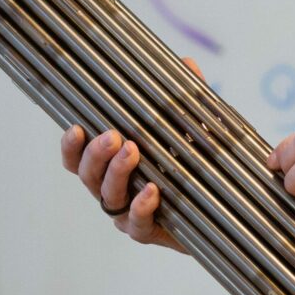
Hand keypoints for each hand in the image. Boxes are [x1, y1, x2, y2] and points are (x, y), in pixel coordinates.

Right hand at [58, 56, 203, 253]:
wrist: (223, 209)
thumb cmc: (196, 166)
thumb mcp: (193, 130)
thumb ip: (186, 101)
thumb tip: (186, 62)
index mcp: (112, 166)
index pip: (78, 158)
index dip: (70, 146)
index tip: (75, 128)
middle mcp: (113, 191)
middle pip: (86, 175)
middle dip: (95, 154)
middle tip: (113, 136)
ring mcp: (127, 214)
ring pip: (107, 197)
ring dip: (116, 173)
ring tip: (132, 152)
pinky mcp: (149, 232)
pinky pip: (137, 224)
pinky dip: (141, 206)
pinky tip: (151, 191)